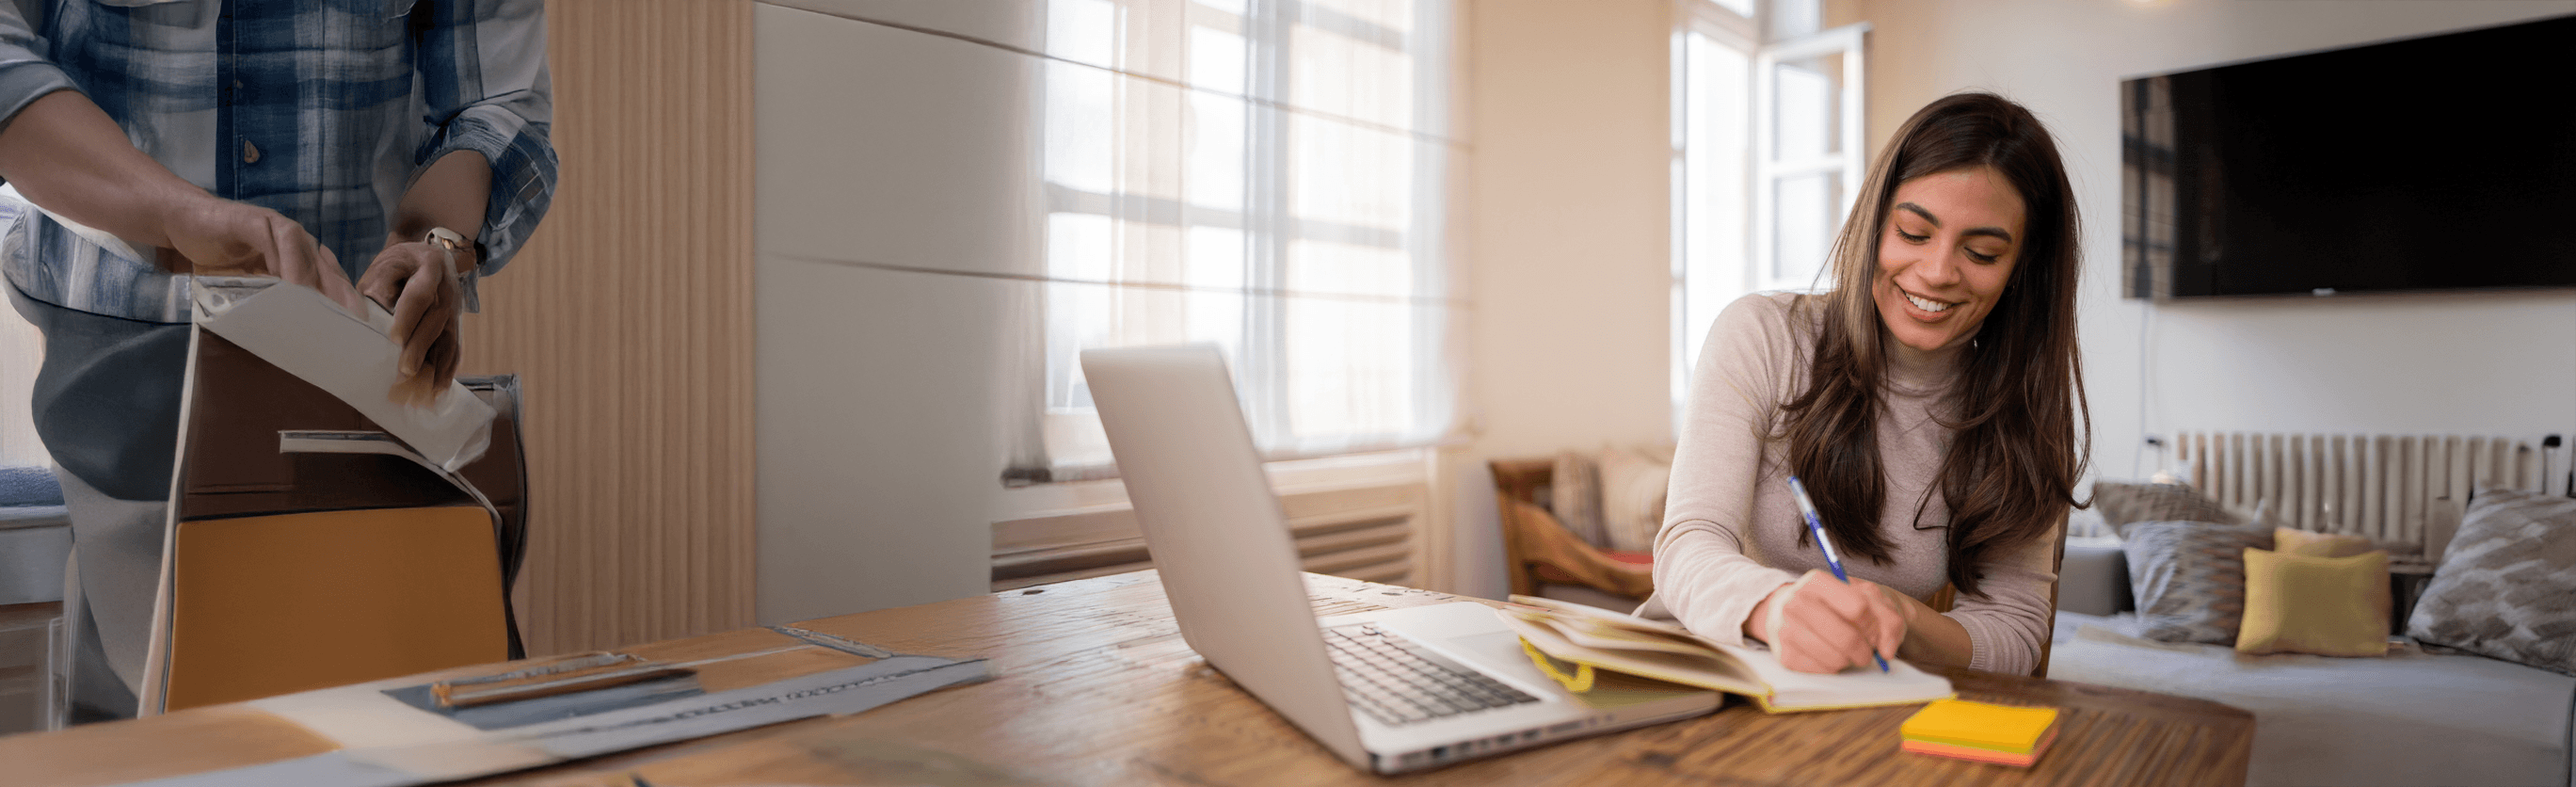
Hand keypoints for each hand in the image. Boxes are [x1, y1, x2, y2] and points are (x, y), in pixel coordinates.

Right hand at [160, 195, 365, 313]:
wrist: (185, 222)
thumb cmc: (221, 258)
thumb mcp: (252, 286)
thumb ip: (273, 302)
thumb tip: (290, 341)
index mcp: (304, 258)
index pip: (334, 282)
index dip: (346, 305)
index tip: (359, 332)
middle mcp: (300, 242)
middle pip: (329, 271)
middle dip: (340, 299)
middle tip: (347, 329)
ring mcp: (279, 228)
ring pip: (307, 255)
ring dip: (315, 283)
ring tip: (320, 311)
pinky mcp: (255, 221)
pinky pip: (276, 240)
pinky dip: (284, 261)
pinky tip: (288, 284)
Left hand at [359, 240, 465, 404]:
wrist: (431, 257)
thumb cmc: (402, 263)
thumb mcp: (386, 264)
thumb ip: (377, 287)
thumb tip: (368, 318)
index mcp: (431, 267)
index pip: (420, 295)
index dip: (409, 317)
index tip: (395, 339)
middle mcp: (449, 289)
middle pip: (436, 321)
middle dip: (421, 347)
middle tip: (406, 371)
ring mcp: (456, 309)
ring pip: (449, 339)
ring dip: (437, 366)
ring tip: (424, 390)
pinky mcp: (456, 325)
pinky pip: (455, 348)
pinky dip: (447, 370)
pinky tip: (438, 389)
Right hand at [1749, 570, 1906, 673]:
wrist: (1796, 612)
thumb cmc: (1837, 605)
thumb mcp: (1867, 599)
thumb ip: (1888, 620)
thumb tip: (1886, 652)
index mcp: (1817, 581)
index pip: (1858, 608)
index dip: (1873, 624)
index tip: (1874, 629)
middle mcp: (1796, 602)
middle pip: (1848, 637)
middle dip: (1866, 650)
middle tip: (1867, 651)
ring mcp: (1786, 629)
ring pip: (1837, 658)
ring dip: (1850, 660)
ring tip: (1847, 651)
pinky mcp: (1785, 655)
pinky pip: (1824, 671)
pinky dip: (1834, 667)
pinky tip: (1830, 655)